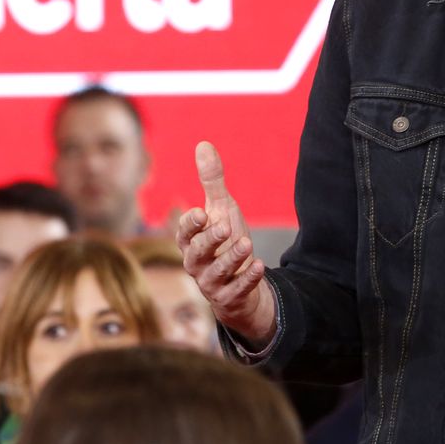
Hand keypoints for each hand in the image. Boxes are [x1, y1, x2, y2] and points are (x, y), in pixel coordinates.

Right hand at [176, 141, 275, 346]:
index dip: (191, 223)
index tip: (202, 213)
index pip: (185, 232)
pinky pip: (236, 291)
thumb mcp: (221, 209)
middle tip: (225, 226)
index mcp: (191, 241)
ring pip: (216, 272)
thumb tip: (203, 144)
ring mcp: (211, 283)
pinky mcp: (229, 299)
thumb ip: (212, 181)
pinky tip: (260, 266)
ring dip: (231, 259)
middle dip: (210, 240)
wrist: (239, 284)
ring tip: (247, 243)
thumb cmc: (225, 241)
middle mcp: (196, 263)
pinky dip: (247, 279)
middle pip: (197, 252)